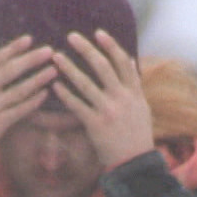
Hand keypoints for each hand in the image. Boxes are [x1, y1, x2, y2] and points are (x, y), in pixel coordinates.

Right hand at [0, 36, 56, 156]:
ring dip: (37, 80)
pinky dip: (32, 102)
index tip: (29, 39)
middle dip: (30, 59)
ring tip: (53, 71)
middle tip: (49, 51)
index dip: (13, 48)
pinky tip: (45, 94)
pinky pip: (19, 110)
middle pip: (9, 71)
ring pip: (17, 91)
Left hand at [52, 30, 154, 167]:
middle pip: (103, 67)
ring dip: (69, 68)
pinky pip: (77, 106)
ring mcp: (108, 111)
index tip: (98, 33)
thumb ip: (135, 82)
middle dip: (86, 50)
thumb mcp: (142, 106)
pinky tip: (54, 85)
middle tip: (71, 36)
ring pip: (86, 84)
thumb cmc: (137, 134)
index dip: (110, 46)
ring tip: (56, 57)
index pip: (123, 62)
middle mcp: (122, 98)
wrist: (135, 162)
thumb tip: (131, 58)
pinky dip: (65, 94)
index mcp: (134, 92)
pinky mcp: (95, 125)